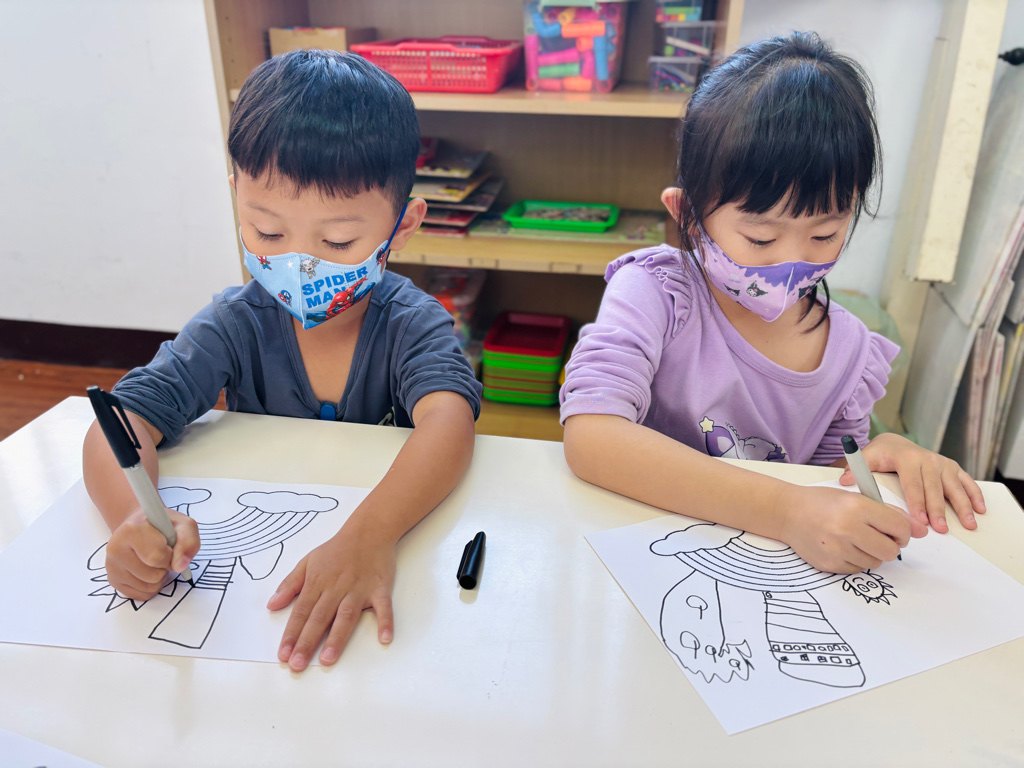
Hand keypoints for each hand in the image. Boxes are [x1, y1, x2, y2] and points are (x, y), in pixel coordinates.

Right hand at [105, 507, 199, 600]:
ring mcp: (111, 566)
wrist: (139, 526)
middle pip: (153, 576)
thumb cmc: (163, 526)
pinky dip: (150, 587)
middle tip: (163, 554)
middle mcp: (116, 548)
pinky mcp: (113, 579)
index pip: (156, 557)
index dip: (171, 556)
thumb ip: (188, 542)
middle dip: (165, 568)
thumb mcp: (183, 525)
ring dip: (159, 578)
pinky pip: (141, 595)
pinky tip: (148, 571)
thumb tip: (180, 566)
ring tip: (155, 562)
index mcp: (132, 530)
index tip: (169, 546)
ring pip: (147, 588)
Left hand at [267, 518, 396, 671]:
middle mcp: (336, 588)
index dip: (291, 634)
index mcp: (318, 583)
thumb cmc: (337, 549)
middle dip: (307, 642)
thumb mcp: (307, 561)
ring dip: (337, 638)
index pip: (301, 612)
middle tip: (297, 665)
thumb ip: (289, 584)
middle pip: (319, 618)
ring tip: (327, 659)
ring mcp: (359, 589)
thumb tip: (271, 605)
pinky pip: (384, 607)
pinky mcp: (380, 588)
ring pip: (345, 617)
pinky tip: (384, 638)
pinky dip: (385, 621)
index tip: (283, 654)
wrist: (369, 531)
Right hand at [778, 484, 927, 572]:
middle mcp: (847, 529)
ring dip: (871, 553)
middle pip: (891, 551)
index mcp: (857, 507)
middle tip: (877, 536)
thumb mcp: (856, 498)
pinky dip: (856, 560)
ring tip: (855, 540)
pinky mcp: (830, 564)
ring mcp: (837, 549)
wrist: (787, 513)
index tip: (895, 529)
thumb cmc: (823, 503)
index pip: (899, 527)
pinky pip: (858, 569)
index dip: (903, 530)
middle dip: (889, 545)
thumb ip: (889, 513)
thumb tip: (922, 531)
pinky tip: (842, 547)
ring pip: (876, 562)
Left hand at [839, 433, 985, 532]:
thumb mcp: (867, 458)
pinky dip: (975, 495)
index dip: (917, 503)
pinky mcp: (951, 467)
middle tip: (941, 528)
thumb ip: (856, 469)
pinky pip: (966, 481)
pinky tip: (980, 510)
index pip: (913, 484)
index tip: (920, 521)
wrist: (895, 442)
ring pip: (954, 486)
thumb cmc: (881, 454)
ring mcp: (942, 463)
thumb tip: (844, 481)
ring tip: (968, 524)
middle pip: (934, 488)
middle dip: (938, 509)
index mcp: (907, 458)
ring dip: (962, 505)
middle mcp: (928, 459)